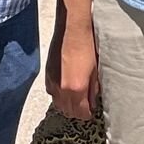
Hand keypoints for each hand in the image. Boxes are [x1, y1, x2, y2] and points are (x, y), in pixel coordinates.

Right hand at [47, 0, 100, 119]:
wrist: (72, 29)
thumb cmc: (88, 46)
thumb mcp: (96, 70)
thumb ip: (93, 89)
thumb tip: (93, 101)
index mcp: (76, 89)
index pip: (81, 113)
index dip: (87, 114)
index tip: (91, 111)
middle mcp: (62, 89)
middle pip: (68, 111)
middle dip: (77, 111)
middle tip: (85, 106)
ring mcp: (52, 82)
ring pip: (58, 104)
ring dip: (67, 105)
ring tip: (76, 98)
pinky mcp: (47, 74)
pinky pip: (51, 93)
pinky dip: (58, 95)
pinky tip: (65, 88)